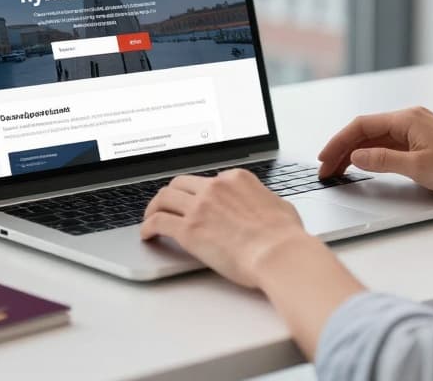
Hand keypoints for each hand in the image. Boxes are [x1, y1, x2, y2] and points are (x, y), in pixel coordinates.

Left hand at [140, 170, 314, 287]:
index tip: (195, 202)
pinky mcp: (188, 229)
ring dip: (154, 207)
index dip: (199, 193)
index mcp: (236, 179)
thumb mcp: (280, 206)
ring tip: (151, 217)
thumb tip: (264, 206)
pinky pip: (158, 221)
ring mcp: (200, 206)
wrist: (279, 254)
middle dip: (172, 194)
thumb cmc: (285, 237)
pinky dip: (148, 226)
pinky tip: (147, 234)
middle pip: (181, 184)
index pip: (208, 180)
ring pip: (164, 197)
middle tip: (167, 205)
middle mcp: (215, 187)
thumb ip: (264, 201)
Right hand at [317, 106, 432, 195]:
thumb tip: (357, 156)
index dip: (338, 142)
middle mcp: (410, 119)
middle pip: (366, 131)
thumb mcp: (417, 168)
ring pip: (376, 138)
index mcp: (407, 119)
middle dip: (343, 149)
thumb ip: (383, 160)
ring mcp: (416, 129)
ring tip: (339, 170)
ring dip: (355, 152)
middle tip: (327, 168)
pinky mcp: (422, 139)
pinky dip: (372, 153)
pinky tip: (364, 165)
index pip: (361, 126)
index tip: (325, 158)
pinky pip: (389, 143)